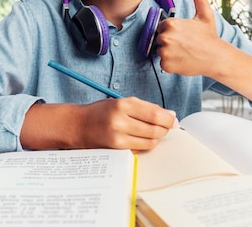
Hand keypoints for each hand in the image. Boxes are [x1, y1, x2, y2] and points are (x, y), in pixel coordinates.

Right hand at [21, 98, 176, 151]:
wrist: (78, 126)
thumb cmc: (101, 112)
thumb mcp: (121, 103)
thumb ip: (145, 108)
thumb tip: (171, 115)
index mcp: (123, 104)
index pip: (156, 113)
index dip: (169, 119)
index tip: (173, 120)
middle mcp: (120, 119)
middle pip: (156, 129)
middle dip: (165, 129)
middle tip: (166, 127)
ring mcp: (118, 136)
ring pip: (151, 141)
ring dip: (157, 138)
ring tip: (152, 132)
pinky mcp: (117, 148)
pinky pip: (141, 149)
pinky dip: (146, 144)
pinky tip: (142, 139)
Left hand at [156, 0, 224, 76]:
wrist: (217, 58)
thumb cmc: (210, 36)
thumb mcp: (205, 14)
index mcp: (171, 23)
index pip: (161, 27)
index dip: (171, 31)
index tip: (183, 35)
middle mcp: (166, 37)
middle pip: (159, 39)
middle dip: (169, 42)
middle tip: (185, 44)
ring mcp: (165, 52)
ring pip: (160, 51)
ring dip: (169, 53)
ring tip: (184, 52)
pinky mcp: (166, 65)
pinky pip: (163, 64)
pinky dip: (171, 64)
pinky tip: (183, 60)